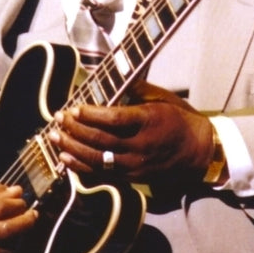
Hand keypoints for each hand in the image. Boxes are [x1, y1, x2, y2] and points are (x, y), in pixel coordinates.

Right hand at [0, 180, 37, 252]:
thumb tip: (18, 191)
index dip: (17, 205)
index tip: (22, 202)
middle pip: (4, 230)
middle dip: (25, 223)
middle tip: (33, 216)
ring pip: (4, 249)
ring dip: (21, 239)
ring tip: (24, 227)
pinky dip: (12, 252)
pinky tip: (15, 241)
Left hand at [51, 82, 214, 184]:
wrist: (199, 152)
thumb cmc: (180, 120)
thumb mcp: (163, 98)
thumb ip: (137, 88)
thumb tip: (114, 75)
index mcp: (148, 121)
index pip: (113, 119)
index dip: (90, 115)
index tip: (74, 108)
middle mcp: (140, 145)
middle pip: (100, 139)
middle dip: (75, 129)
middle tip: (58, 119)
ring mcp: (134, 164)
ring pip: (97, 158)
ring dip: (72, 148)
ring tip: (55, 137)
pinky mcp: (131, 177)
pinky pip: (102, 173)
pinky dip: (81, 167)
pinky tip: (66, 158)